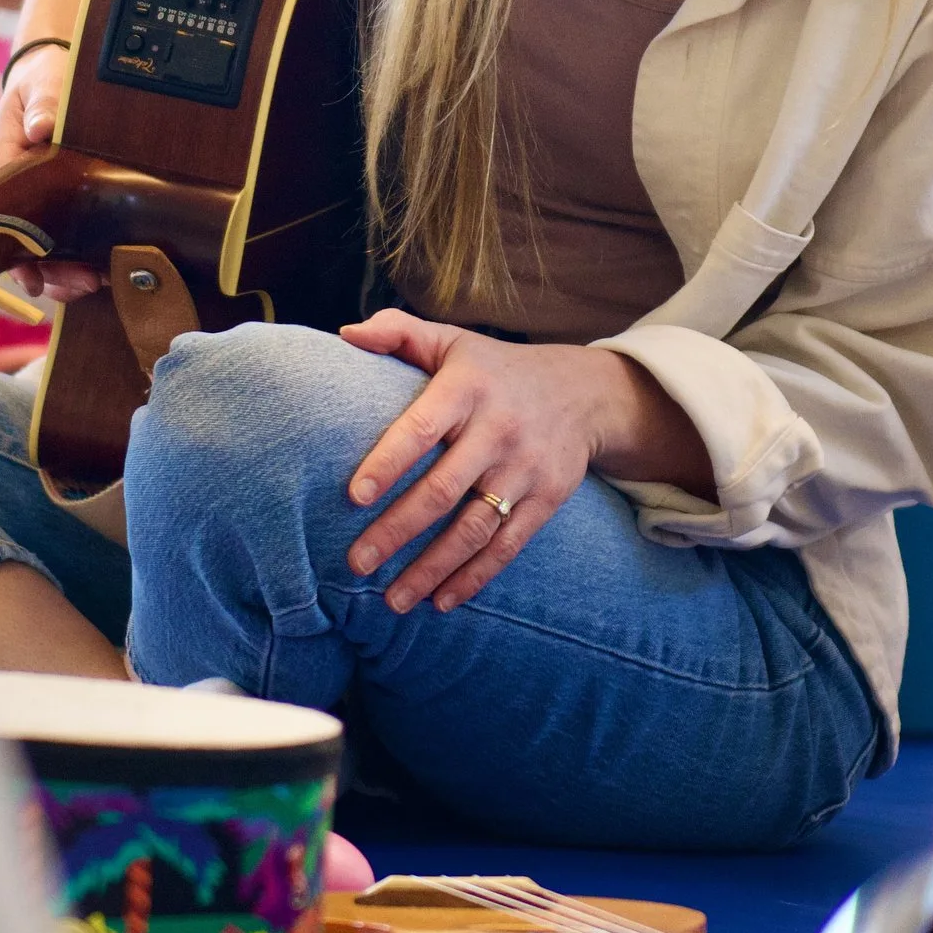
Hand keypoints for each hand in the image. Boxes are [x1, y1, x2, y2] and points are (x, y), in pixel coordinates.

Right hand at [0, 43, 102, 302]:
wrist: (53, 73)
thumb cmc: (42, 78)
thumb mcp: (42, 83)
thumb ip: (43, 103)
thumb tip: (42, 126)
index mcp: (3, 162)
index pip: (0, 216)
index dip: (17, 252)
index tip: (34, 277)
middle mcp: (17, 187)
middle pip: (24, 243)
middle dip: (50, 272)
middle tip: (81, 286)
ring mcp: (39, 196)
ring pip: (45, 246)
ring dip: (66, 271)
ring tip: (94, 283)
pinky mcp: (61, 199)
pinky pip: (67, 234)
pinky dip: (81, 254)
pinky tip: (103, 268)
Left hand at [337, 309, 700, 613]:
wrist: (584, 392)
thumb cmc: (494, 369)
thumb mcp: (453, 341)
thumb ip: (399, 332)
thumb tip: (347, 333)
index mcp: (468, 388)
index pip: (423, 427)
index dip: (389, 461)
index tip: (355, 496)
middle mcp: (499, 430)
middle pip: (444, 490)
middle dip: (397, 531)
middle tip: (356, 563)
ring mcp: (526, 469)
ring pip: (474, 529)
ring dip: (432, 568)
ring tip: (393, 599)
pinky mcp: (547, 500)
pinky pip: (507, 545)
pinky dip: (474, 577)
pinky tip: (440, 600)